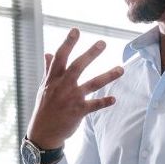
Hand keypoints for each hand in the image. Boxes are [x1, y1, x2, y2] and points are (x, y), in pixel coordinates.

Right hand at [26, 28, 123, 148]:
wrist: (43, 133)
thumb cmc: (44, 108)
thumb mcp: (44, 88)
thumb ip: (48, 70)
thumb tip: (47, 53)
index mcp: (53, 79)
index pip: (60, 57)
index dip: (68, 43)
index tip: (76, 30)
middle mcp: (62, 86)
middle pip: (77, 66)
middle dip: (90, 54)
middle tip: (102, 43)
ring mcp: (71, 99)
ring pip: (92, 84)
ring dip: (108, 76)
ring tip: (121, 69)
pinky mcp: (78, 112)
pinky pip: (94, 105)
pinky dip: (104, 102)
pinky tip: (114, 99)